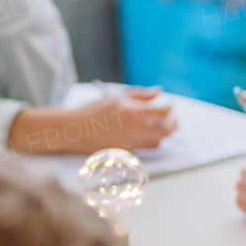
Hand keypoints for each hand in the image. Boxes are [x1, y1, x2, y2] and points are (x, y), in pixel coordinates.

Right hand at [9, 87, 176, 153]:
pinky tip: (145, 134)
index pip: (162, 112)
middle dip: (173, 124)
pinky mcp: (124, 153)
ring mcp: (129, 144)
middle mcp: (133, 131)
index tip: (168, 105)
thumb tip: (157, 92)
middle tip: (172, 119)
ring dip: (162, 135)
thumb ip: (138, 95)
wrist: (72, 130)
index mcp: (131, 114)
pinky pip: (144, 148)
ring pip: (157, 143)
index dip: (169, 108)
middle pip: (166, 132)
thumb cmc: (91, 110)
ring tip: (160, 127)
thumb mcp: (114, 98)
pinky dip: (149, 141)